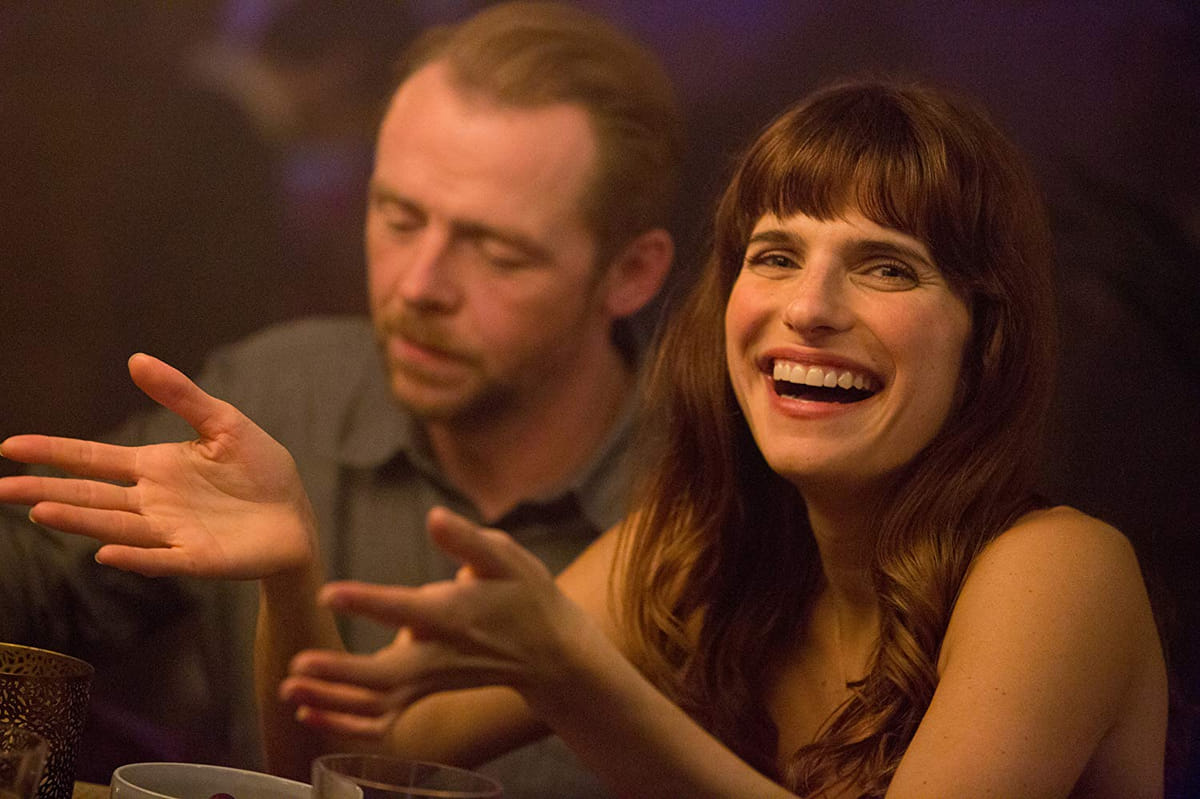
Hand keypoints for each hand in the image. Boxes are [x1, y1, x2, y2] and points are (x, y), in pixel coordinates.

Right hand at [0, 353, 314, 578]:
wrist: (296, 515)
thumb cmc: (260, 470)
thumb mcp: (224, 423)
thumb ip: (181, 395)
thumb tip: (136, 359)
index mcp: (156, 468)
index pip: (93, 460)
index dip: (52, 453)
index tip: (9, 447)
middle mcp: (153, 502)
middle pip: (89, 495)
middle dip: (45, 491)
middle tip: (0, 489)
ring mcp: (171, 532)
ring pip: (115, 526)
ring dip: (80, 520)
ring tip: (41, 511)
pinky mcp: (197, 558)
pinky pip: (160, 558)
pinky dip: (134, 555)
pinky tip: (106, 551)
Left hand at [279, 506, 592, 737]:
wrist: (550, 651)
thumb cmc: (526, 595)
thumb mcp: (507, 557)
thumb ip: (468, 539)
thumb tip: (434, 517)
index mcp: (457, 615)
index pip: (406, 609)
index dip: (368, 602)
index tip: (329, 594)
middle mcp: (442, 654)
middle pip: (388, 676)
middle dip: (341, 672)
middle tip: (298, 663)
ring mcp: (433, 679)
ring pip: (379, 701)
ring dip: (333, 698)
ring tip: (289, 686)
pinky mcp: (426, 691)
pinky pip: (383, 718)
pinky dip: (345, 722)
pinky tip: (309, 711)